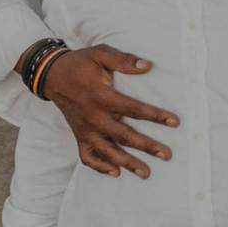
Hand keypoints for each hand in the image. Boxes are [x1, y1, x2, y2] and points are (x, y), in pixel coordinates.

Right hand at [43, 44, 179, 177]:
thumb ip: (123, 60)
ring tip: (146, 173)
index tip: (175, 122)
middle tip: (167, 155)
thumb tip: (147, 66)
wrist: (52, 76)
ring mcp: (85, 130)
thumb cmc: (81, 64)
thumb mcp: (101, 54)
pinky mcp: (79, 136)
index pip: (133, 109)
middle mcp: (93, 117)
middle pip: (124, 136)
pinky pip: (88, 156)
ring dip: (127, 163)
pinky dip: (100, 167)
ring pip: (108, 151)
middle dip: (146, 146)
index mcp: (101, 96)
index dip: (155, 116)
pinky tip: (115, 172)